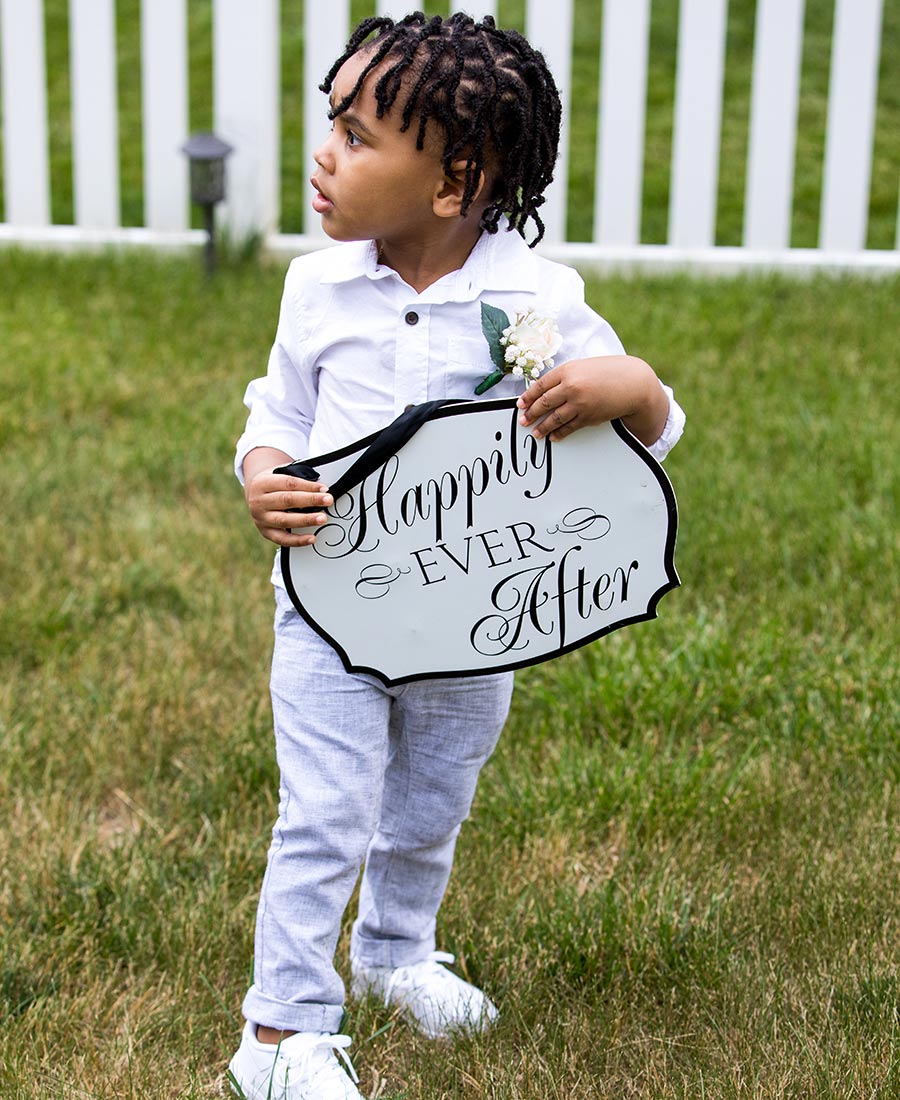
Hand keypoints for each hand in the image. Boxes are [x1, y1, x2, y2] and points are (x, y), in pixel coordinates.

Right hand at [245, 468, 332, 546]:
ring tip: (322, 518)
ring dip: (306, 520)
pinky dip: (298, 540)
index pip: (288, 483)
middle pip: (287, 500)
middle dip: (310, 500)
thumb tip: (320, 488)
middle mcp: (259, 501)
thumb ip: (297, 479)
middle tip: (327, 500)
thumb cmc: (272, 485)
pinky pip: (282, 539)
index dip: (308, 486)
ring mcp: (261, 519)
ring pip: (285, 520)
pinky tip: (311, 538)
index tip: (324, 488)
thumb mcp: (279, 474)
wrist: (254, 496)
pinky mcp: (266, 532)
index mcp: (262, 483)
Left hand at [516, 355, 667, 443]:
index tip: (520, 404)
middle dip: (531, 413)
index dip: (528, 396)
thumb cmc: (608, 372)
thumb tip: (546, 390)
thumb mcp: (583, 367)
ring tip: (535, 432)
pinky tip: (553, 437)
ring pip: (554, 418)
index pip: (540, 385)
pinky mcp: (588, 417)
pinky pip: (569, 427)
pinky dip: (559, 433)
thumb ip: (565, 376)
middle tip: (523, 421)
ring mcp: (579, 403)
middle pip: (544, 402)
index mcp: (567, 370)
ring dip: (543, 427)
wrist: (632, 382)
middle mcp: (571, 386)